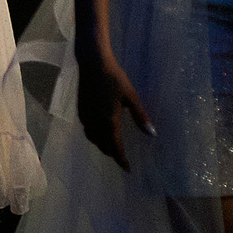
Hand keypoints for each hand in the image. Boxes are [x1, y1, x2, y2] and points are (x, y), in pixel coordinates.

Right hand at [75, 46, 153, 170]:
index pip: (115, 147)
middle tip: (121, 157)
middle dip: (112, 153)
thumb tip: (152, 134)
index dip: (121, 159)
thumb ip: (140, 117)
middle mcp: (95, 122)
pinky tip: (99, 130)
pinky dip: (94, 135)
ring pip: (93, 138)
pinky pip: (87, 129)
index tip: (127, 169)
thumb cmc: (114, 78)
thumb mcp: (131, 97)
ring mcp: (85, 116)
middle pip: (102, 145)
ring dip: (102, 145)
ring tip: (110, 145)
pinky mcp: (80, 110)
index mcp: (109, 121)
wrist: (92, 64)